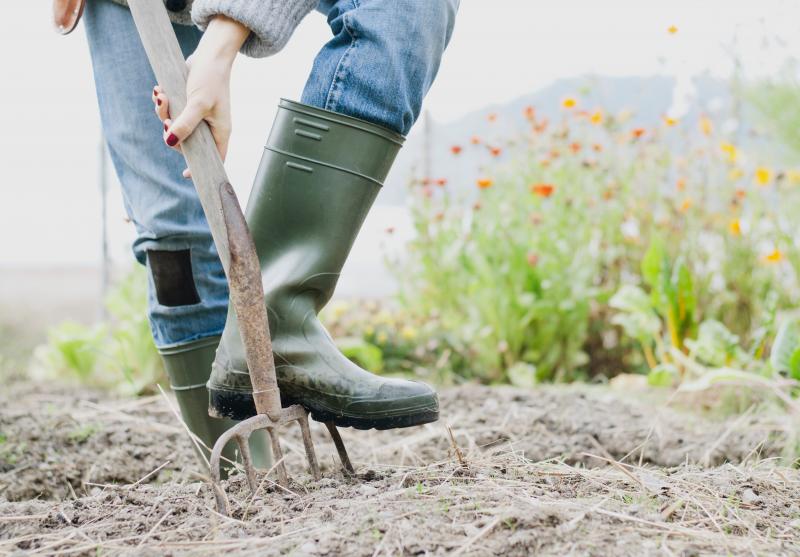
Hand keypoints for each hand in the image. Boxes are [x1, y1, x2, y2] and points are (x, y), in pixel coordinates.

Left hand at [152, 15, 248, 177]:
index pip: (214, 158)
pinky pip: (172, 111)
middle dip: (171, 132)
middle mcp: (210, 126)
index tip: (185, 174)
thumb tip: (170, 142)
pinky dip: (163, 103)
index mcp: (220, 132)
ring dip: (163, 113)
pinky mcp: (188, 104)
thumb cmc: (211, 79)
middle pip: (188, 142)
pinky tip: (160, 91)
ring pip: (176, 125)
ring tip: (161, 96)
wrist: (210, 54)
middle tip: (165, 121)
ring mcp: (198, 115)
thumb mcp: (198, 103)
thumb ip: (185, 124)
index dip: (201, 167)